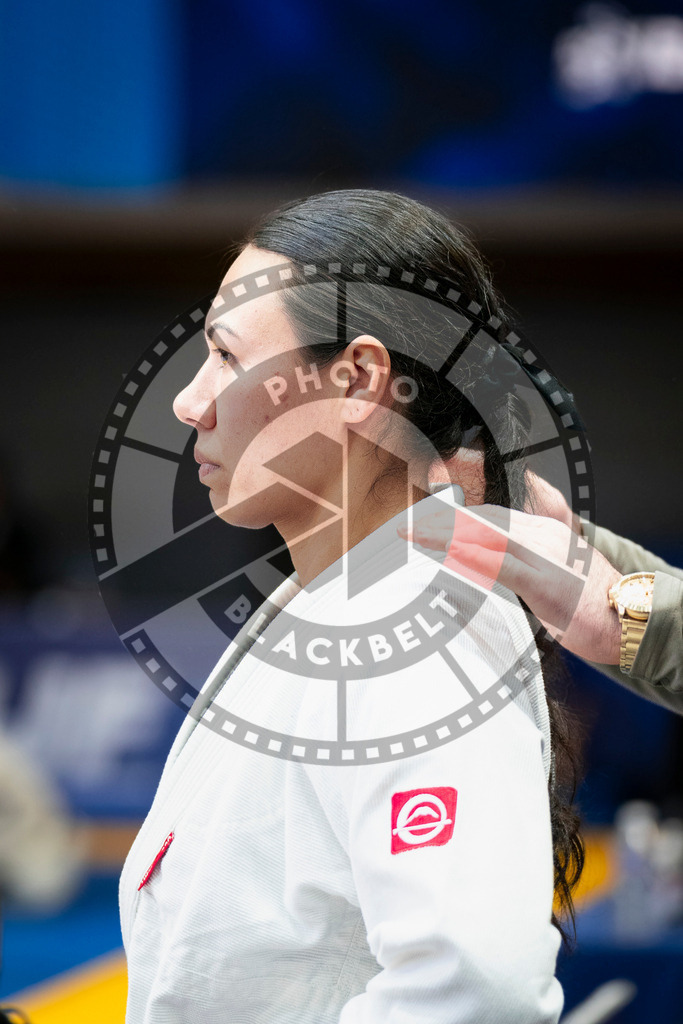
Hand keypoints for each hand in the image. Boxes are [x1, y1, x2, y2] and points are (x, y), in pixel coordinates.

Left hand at [400, 499, 621, 664]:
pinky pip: (499, 564)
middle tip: (402, 529)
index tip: (420, 521)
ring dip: (443, 534)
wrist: (627, 619)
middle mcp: (540, 534)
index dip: (452, 516)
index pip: (488, 515)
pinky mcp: (542, 581)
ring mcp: (542, 555)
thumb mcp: (565, 557)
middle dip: (438, 523)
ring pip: (483, 536)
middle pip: (479, 520)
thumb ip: (546, 526)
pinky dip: (470, 556)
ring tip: (409, 536)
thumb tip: (528, 492)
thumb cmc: (592, 597)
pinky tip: (445, 554)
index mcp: (542, 530)